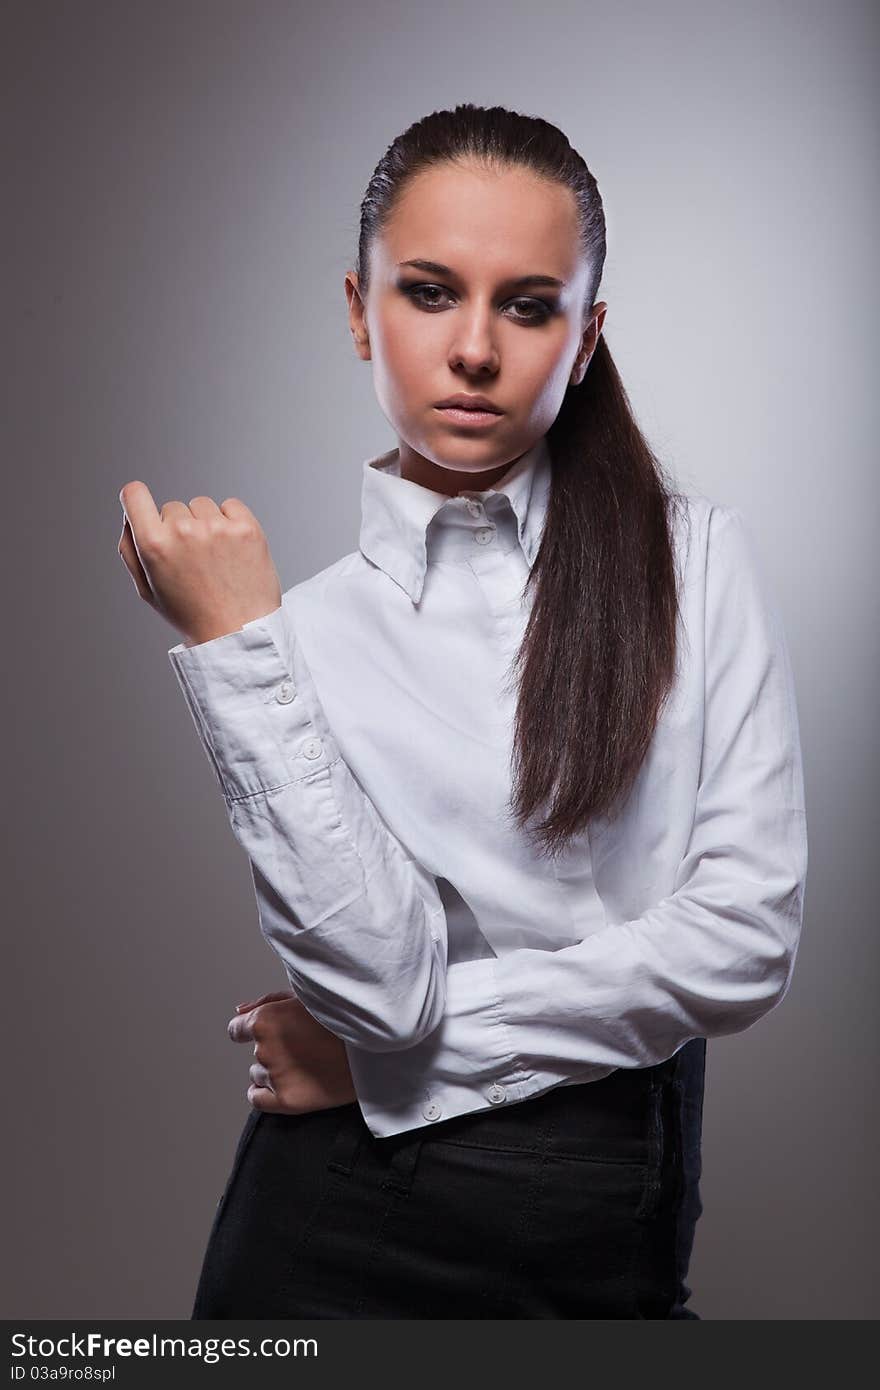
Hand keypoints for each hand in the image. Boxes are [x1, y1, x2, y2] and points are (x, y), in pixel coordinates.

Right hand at [117, 481, 281, 645]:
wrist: (238, 631)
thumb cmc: (191, 613)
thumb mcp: (147, 589)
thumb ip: (131, 548)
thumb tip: (130, 515)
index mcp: (154, 544)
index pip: (134, 494)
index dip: (136, 498)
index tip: (144, 506)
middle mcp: (184, 531)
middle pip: (173, 507)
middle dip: (178, 528)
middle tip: (192, 563)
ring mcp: (217, 527)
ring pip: (202, 506)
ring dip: (205, 524)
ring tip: (214, 560)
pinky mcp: (246, 527)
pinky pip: (230, 506)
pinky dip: (230, 521)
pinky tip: (232, 550)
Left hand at [227, 990, 357, 1114]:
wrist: (373, 1046)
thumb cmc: (341, 1016)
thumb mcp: (303, 997)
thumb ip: (265, 1003)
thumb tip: (239, 1012)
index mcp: (266, 1020)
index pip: (236, 1030)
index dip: (250, 1030)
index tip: (269, 1033)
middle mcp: (266, 1049)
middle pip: (255, 1054)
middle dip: (273, 1050)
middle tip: (303, 1046)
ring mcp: (276, 1076)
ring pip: (258, 1074)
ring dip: (274, 1070)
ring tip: (305, 1062)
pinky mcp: (287, 1100)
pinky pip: (258, 1099)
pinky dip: (266, 1092)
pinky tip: (287, 1083)